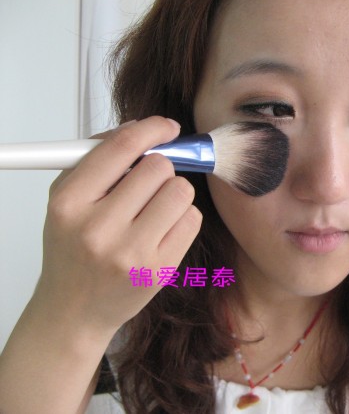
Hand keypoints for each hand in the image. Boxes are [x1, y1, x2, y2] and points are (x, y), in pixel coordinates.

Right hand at [35, 116, 201, 332]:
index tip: (167, 127)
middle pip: (159, 167)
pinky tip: (163, 228)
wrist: (74, 310)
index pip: (122, 147)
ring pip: (181, 191)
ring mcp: (132, 252)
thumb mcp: (68, 200)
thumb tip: (142, 129)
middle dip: (160, 168)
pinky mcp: (159, 269)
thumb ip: (98, 159)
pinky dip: (183, 216)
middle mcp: (99, 228)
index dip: (153, 129)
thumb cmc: (73, 248)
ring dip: (174, 192)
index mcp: (70, 202)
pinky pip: (192, 219)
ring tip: (155, 207)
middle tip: (150, 182)